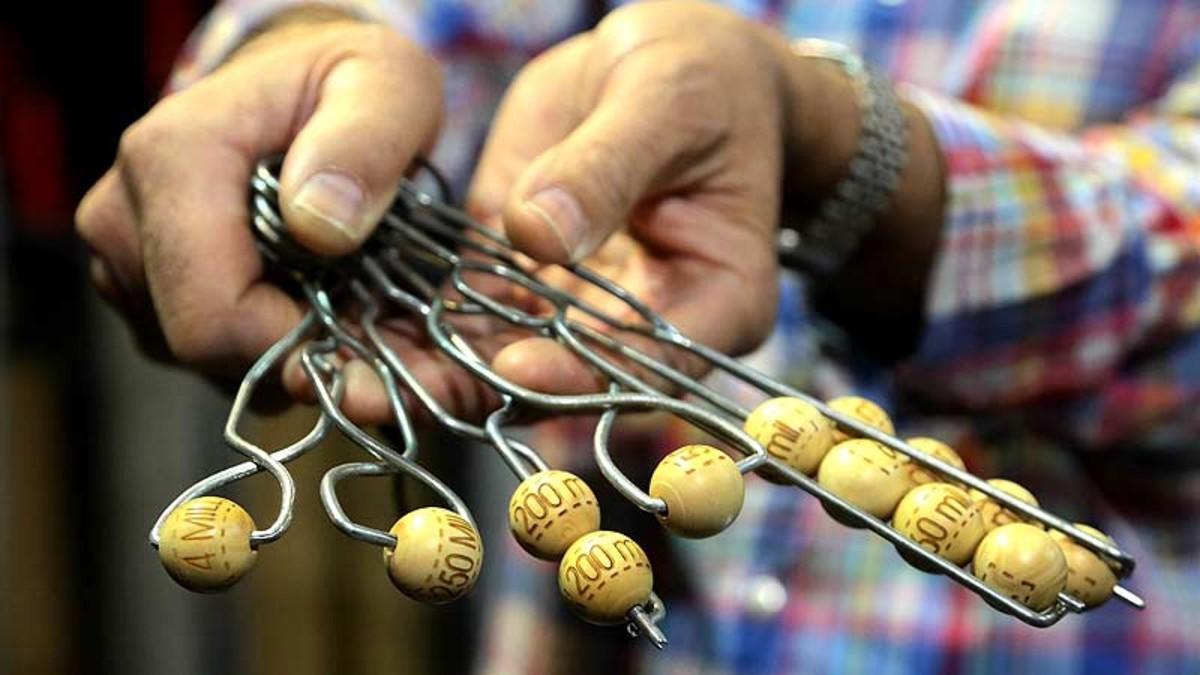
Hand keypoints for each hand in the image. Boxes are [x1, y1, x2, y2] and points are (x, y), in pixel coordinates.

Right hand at [75, 11, 442, 375]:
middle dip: (297, 350)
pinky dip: (265, 344)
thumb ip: (366, 146)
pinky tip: (308, 299)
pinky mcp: (139, 289)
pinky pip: (203, 355)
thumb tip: (319, 227)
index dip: (297, 344)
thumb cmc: (350, 84)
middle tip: (367, 313)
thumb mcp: (389, 87)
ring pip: (205, 361)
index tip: (365, 329)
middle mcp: (123, 213)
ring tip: (341, 294)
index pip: (213, 315)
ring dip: (285, 350)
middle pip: (205, 347)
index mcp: (171, 158)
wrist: (306, 86)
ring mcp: (123, 258)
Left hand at [327, 1, 796, 420]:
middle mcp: (646, 326)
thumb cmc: (699, 79)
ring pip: (505, 359)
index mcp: (717, 297)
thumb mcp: (664, 103)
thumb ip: (606, 168)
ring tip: (343, 382)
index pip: (655, 360)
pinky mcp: (520, 280)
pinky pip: (469, 313)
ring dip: (426, 374)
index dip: (586, 373)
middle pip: (568, 378)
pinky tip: (347, 330)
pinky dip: (412, 325)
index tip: (514, 365)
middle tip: (386, 398)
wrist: (669, 64)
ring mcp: (579, 311)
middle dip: (477, 391)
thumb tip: (537, 233)